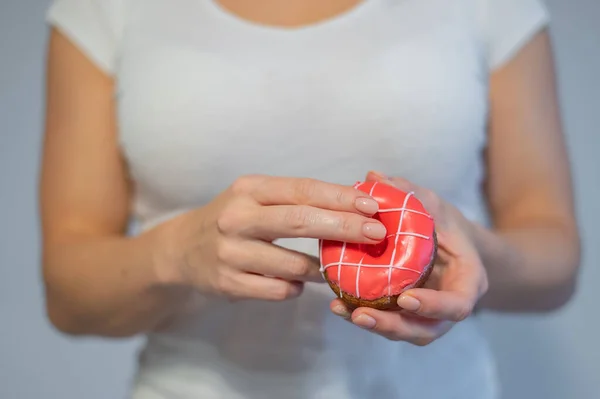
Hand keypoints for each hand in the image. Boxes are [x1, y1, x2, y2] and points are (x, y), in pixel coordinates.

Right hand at [156, 175, 386, 301]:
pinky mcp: (228, 284)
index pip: (302, 189)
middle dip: (343, 227)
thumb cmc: (233, 218)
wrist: (182, 249)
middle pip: (299, 222)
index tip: (372, 205)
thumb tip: (353, 205)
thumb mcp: (255, 197)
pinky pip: (278, 289)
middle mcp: (237, 218)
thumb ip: (295, 199)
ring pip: (292, 264)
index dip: (340, 197)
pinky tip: (298, 281)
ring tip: (340, 267)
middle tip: (376, 233)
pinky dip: (296, 287)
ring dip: (322, 268)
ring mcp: (230, 253)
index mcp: (249, 189)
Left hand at [330, 171, 487, 345]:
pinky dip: (367, 317)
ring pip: (407, 332)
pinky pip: (391, 322)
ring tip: (343, 311)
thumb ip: (408, 193)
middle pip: (427, 329)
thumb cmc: (443, 222)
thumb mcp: (431, 203)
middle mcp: (450, 304)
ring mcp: (429, 314)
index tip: (406, 299)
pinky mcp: (408, 315)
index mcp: (468, 280)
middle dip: (394, 325)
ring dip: (376, 326)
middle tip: (361, 314)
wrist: (448, 241)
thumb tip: (372, 175)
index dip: (434, 306)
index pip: (459, 304)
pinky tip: (339, 306)